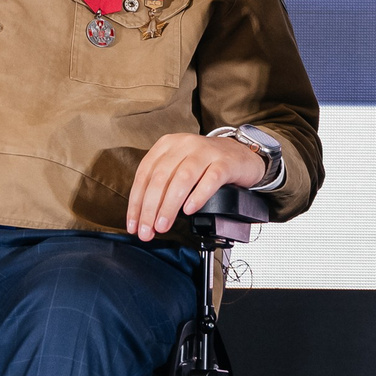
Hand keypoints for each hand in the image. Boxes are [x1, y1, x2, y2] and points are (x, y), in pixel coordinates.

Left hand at [126, 133, 265, 242]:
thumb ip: (163, 184)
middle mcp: (185, 145)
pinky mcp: (225, 162)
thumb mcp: (179, 166)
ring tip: (163, 225)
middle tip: (147, 231)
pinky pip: (210, 179)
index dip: (136, 202)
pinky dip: (197, 196)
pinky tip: (190, 211)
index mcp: (168, 145)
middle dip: (150, 208)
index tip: (133, 225)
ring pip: (182, 179)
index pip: (144, 174)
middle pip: (161, 178)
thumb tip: (144, 217)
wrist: (241, 155)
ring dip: (169, 206)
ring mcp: (206, 151)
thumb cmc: (206, 166)